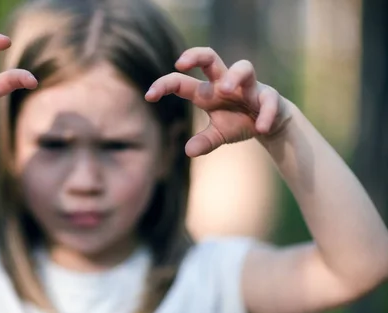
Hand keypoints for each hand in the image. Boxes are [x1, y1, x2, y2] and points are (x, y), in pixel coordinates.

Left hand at [146, 47, 291, 156]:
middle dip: (195, 55)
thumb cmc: (238, 122)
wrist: (270, 123)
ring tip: (225, 89)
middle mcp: (225, 84)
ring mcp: (248, 87)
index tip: (149, 95)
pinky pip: (268, 100)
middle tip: (180, 62)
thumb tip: (188, 151)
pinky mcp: (269, 96)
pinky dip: (265, 113)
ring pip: (243, 67)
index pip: (181, 82)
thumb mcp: (219, 134)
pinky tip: (260, 128)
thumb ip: (205, 141)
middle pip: (210, 57)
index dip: (164, 85)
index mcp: (207, 92)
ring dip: (234, 76)